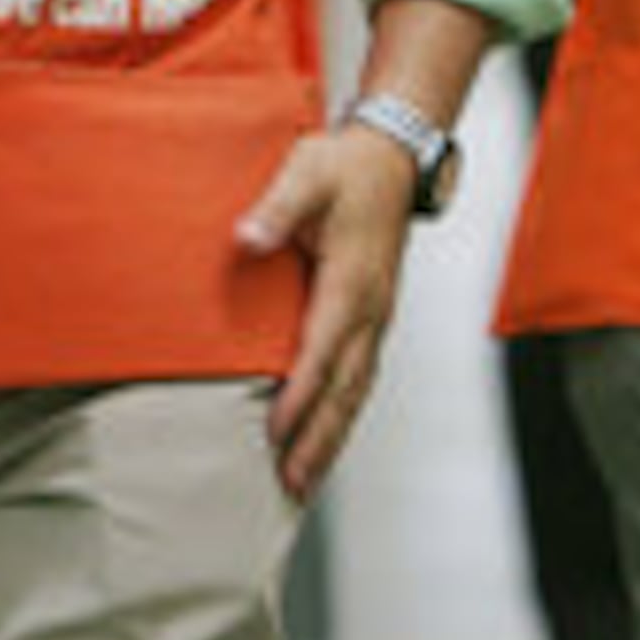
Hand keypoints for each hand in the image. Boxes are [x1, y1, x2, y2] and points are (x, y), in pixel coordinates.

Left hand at [234, 124, 418, 499]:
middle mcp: (371, 308)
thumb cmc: (346, 166)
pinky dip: (343, 414)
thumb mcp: (307, 173)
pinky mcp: (373, 316)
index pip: (323, 350)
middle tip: (291, 483)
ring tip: (305, 481)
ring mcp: (377, 316)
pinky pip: (359, 376)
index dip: (299, 395)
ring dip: (333, 438)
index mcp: (353, 281)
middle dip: (319, 439)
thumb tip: (247, 239)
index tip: (274, 431)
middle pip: (347, 388)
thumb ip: (277, 207)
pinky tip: (325, 437)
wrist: (392, 155)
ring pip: (357, 390)